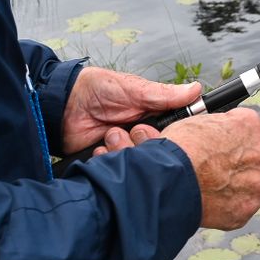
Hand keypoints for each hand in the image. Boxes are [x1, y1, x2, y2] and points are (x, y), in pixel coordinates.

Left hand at [60, 67, 199, 155]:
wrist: (62, 102)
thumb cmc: (99, 88)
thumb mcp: (134, 88)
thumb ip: (164, 94)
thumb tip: (196, 90)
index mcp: (153, 120)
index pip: (174, 135)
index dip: (173, 137)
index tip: (165, 130)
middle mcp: (141, 138)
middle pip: (157, 154)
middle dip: (144, 142)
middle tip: (132, 128)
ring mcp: (125, 151)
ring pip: (137, 164)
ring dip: (122, 148)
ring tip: (109, 132)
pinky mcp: (108, 162)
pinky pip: (116, 170)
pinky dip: (107, 159)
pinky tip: (99, 146)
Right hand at [162, 109, 259, 229]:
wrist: (172, 179)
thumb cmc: (181, 150)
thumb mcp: (201, 121)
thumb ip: (222, 126)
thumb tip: (222, 133)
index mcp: (251, 125)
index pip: (254, 130)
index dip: (238, 140)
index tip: (230, 148)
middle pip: (257, 158)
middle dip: (241, 163)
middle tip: (220, 168)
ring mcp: (258, 181)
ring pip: (253, 183)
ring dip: (238, 185)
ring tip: (214, 186)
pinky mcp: (249, 206)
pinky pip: (243, 205)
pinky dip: (231, 204)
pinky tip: (214, 199)